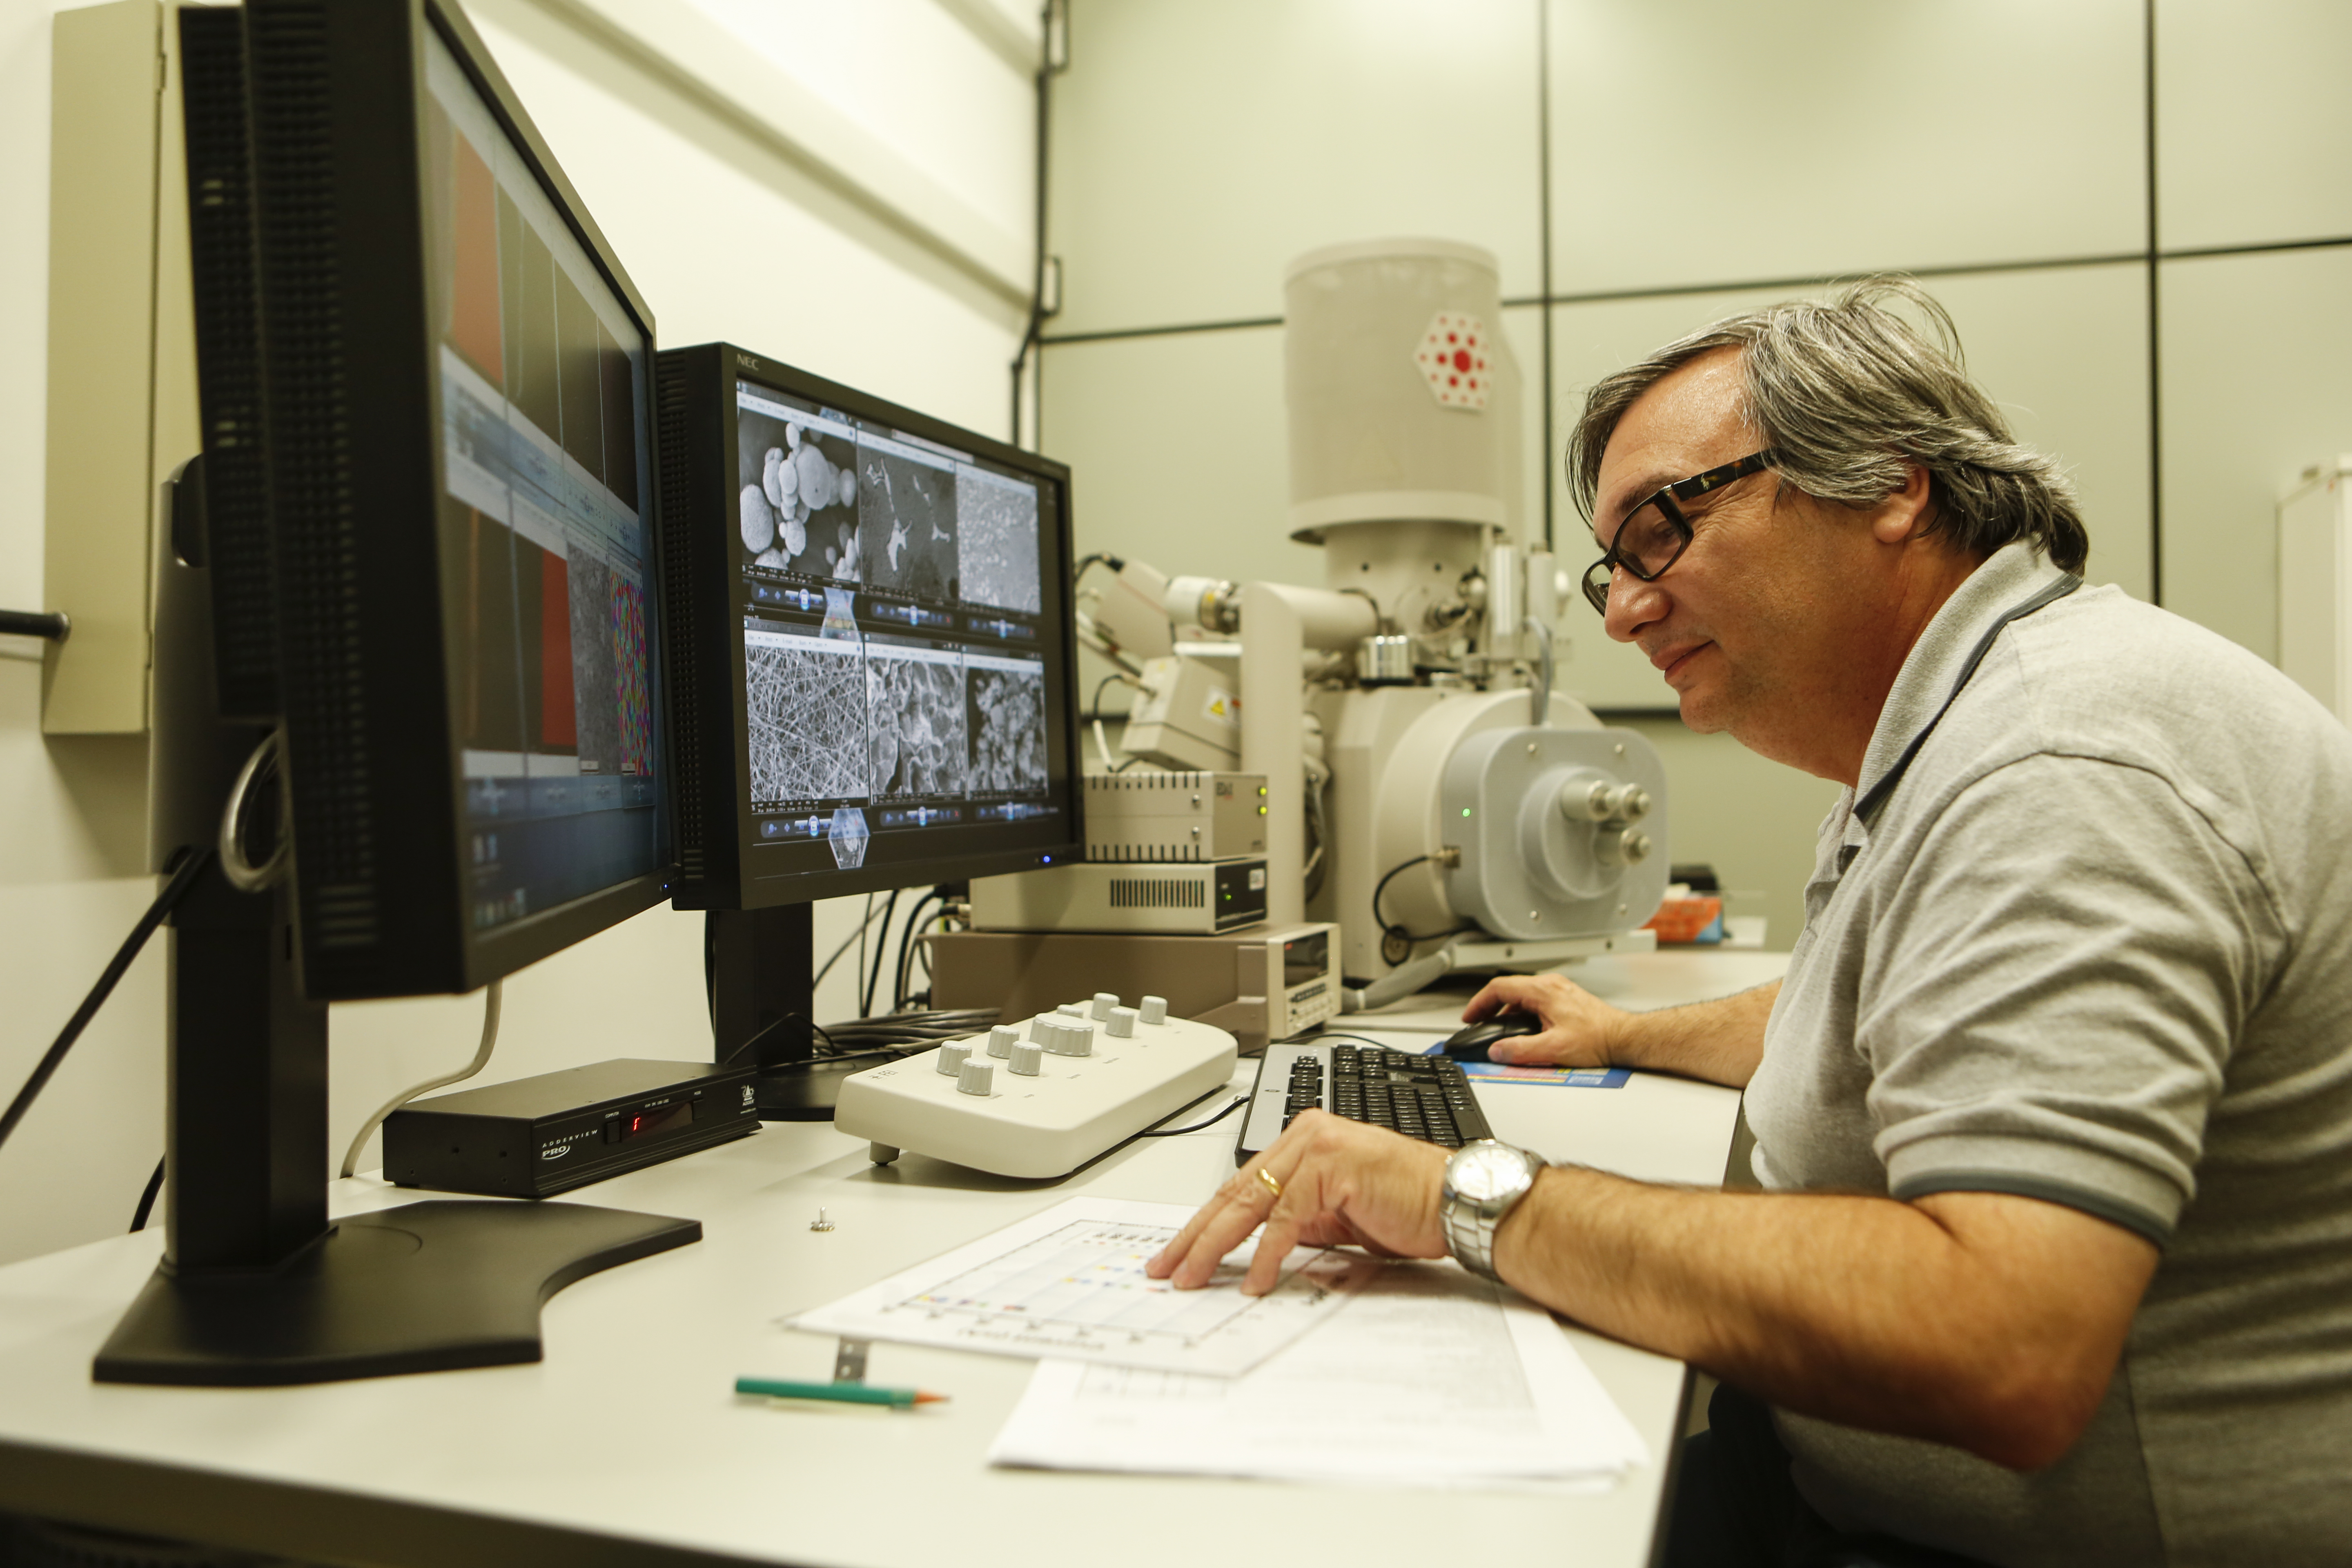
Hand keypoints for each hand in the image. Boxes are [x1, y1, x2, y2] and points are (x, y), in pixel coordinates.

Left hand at [1146, 1110, 1450, 1294]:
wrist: (1456, 1202)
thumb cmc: (1408, 1207)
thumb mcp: (1338, 1217)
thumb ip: (1300, 1220)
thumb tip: (1261, 1243)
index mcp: (1303, 1140)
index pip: (1239, 1186)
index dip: (1205, 1223)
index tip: (1178, 1253)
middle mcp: (1305, 1135)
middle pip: (1234, 1192)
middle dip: (1195, 1235)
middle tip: (1165, 1268)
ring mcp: (1318, 1147)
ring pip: (1249, 1202)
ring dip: (1215, 1246)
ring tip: (1191, 1277)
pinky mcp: (1333, 1168)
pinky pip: (1287, 1218)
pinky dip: (1266, 1253)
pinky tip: (1253, 1280)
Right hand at [1460, 973, 1628, 1066]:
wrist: (1624, 1037)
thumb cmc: (1598, 1039)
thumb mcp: (1554, 1049)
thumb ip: (1520, 1050)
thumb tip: (1497, 1051)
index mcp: (1543, 991)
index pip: (1499, 988)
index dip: (1479, 1003)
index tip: (1470, 1016)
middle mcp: (1551, 985)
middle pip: (1509, 989)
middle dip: (1489, 1006)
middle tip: (1479, 1022)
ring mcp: (1559, 989)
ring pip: (1522, 994)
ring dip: (1506, 1009)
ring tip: (1498, 1028)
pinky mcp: (1566, 998)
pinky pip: (1535, 999)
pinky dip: (1521, 1011)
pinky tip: (1523, 1028)